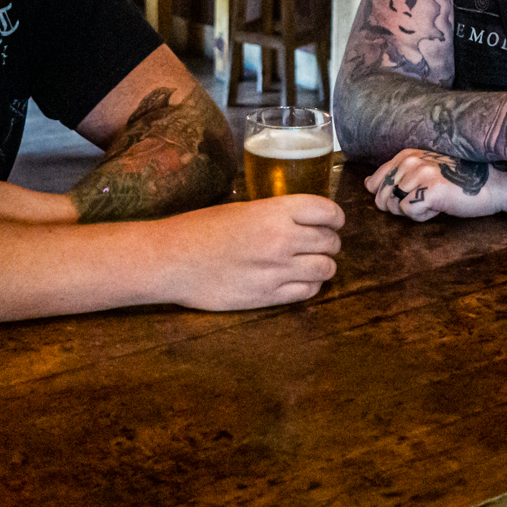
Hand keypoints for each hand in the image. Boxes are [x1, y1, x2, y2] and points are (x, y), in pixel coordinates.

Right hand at [149, 196, 344, 310]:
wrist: (171, 260)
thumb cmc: (199, 229)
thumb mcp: (241, 209)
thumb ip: (273, 214)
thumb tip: (298, 220)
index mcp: (275, 211)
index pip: (326, 211)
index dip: (335, 217)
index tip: (334, 221)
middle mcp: (282, 240)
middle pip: (330, 241)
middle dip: (330, 241)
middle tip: (323, 242)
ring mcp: (277, 271)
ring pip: (325, 269)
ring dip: (324, 264)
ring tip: (314, 263)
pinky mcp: (268, 297)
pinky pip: (307, 291)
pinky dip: (311, 285)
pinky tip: (300, 280)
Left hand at [364, 150, 500, 221]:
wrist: (492, 184)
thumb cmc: (458, 182)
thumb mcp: (423, 172)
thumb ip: (395, 176)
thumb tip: (366, 184)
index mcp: (405, 154)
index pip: (375, 182)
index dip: (389, 198)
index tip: (413, 194)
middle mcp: (409, 160)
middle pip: (381, 197)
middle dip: (399, 207)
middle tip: (425, 200)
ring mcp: (419, 173)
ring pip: (395, 207)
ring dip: (414, 211)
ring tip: (434, 201)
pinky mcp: (429, 190)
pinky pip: (409, 213)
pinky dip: (423, 216)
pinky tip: (440, 206)